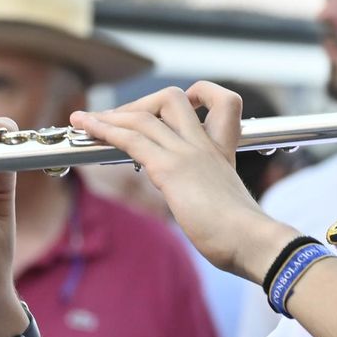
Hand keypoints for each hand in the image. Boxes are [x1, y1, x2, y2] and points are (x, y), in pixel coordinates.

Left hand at [70, 82, 295, 280]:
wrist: (251, 241)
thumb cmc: (243, 234)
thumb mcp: (228, 205)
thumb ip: (212, 197)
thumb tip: (200, 210)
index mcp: (221, 151)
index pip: (222, 102)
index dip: (199, 95)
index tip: (180, 107)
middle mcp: (204, 145)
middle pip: (171, 98)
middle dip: (139, 105)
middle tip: (117, 122)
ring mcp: (187, 153)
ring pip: (143, 116)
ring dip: (109, 116)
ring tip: (84, 120)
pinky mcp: (170, 169)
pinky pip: (131, 139)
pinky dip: (104, 130)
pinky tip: (86, 128)